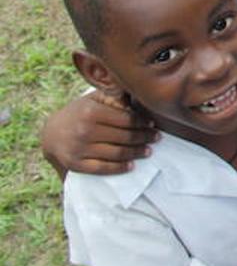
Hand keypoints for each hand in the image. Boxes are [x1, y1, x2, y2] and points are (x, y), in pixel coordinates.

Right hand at [41, 91, 157, 174]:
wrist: (51, 133)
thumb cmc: (80, 113)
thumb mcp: (94, 99)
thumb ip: (114, 97)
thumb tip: (138, 98)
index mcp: (91, 112)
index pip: (126, 119)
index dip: (142, 122)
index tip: (153, 124)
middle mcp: (85, 131)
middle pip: (124, 137)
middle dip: (144, 137)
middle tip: (156, 138)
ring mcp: (79, 149)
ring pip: (117, 153)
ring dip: (136, 153)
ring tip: (148, 151)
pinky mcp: (75, 164)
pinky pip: (102, 168)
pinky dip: (119, 168)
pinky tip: (131, 165)